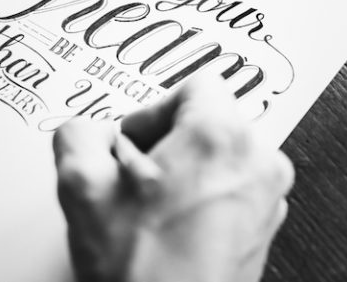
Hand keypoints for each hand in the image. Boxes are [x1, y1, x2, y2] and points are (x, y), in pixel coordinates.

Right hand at [53, 74, 294, 281]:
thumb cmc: (143, 272)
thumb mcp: (82, 188)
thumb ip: (78, 133)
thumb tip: (86, 130)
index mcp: (220, 136)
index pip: (196, 83)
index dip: (154, 109)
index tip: (135, 141)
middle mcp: (258, 161)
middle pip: (209, 119)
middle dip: (167, 142)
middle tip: (136, 178)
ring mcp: (268, 196)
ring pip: (221, 155)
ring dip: (185, 171)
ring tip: (152, 208)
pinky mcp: (265, 226)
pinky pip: (233, 188)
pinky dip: (204, 197)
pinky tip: (171, 228)